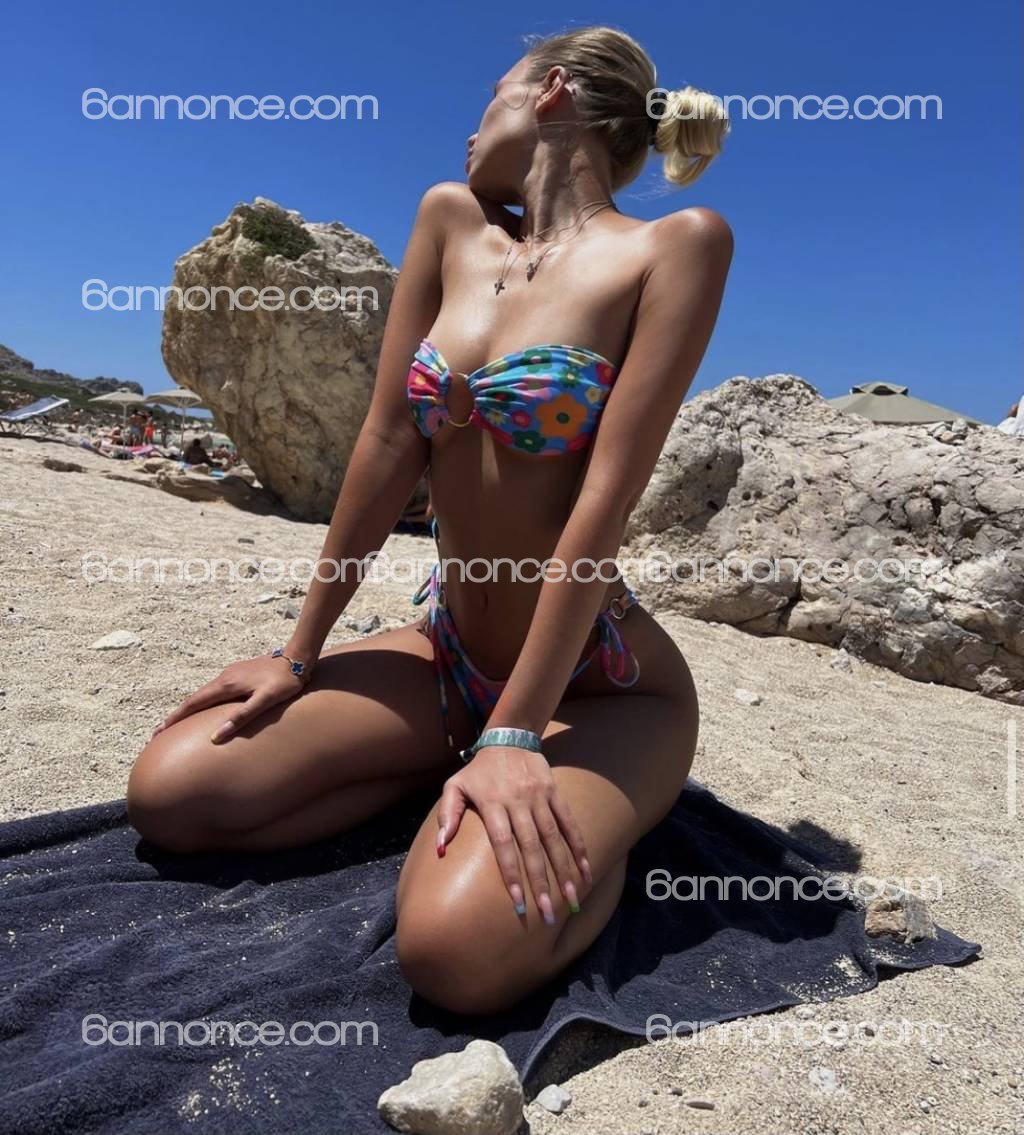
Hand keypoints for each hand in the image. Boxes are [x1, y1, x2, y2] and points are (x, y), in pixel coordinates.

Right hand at [149, 651, 312, 743]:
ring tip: (178, 723)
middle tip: (159, 732)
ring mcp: (230, 673)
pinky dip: (203, 701)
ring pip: (204, 693)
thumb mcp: (265, 701)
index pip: (193, 704)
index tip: (158, 732)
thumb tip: (216, 736)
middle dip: (176, 715)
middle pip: (194, 698)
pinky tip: (205, 708)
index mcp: (227, 685)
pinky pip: (214, 689)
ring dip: (189, 708)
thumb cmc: (285, 682)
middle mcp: (224, 677)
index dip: (175, 719)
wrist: (297, 657)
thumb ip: (242, 717)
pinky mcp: (238, 672)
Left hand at [436, 746, 592, 922]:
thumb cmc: (479, 771)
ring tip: (572, 899)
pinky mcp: (555, 792)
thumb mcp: (455, 786)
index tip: (519, 903)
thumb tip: (440, 848)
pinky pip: (568, 822)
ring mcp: (539, 796)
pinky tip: (586, 871)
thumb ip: (448, 815)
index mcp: (493, 803)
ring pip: (554, 837)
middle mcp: (518, 801)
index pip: (504, 845)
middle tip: (548, 913)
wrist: (509, 737)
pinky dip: (579, 846)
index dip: (512, 874)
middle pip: (532, 847)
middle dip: (541, 882)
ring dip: (564, 870)